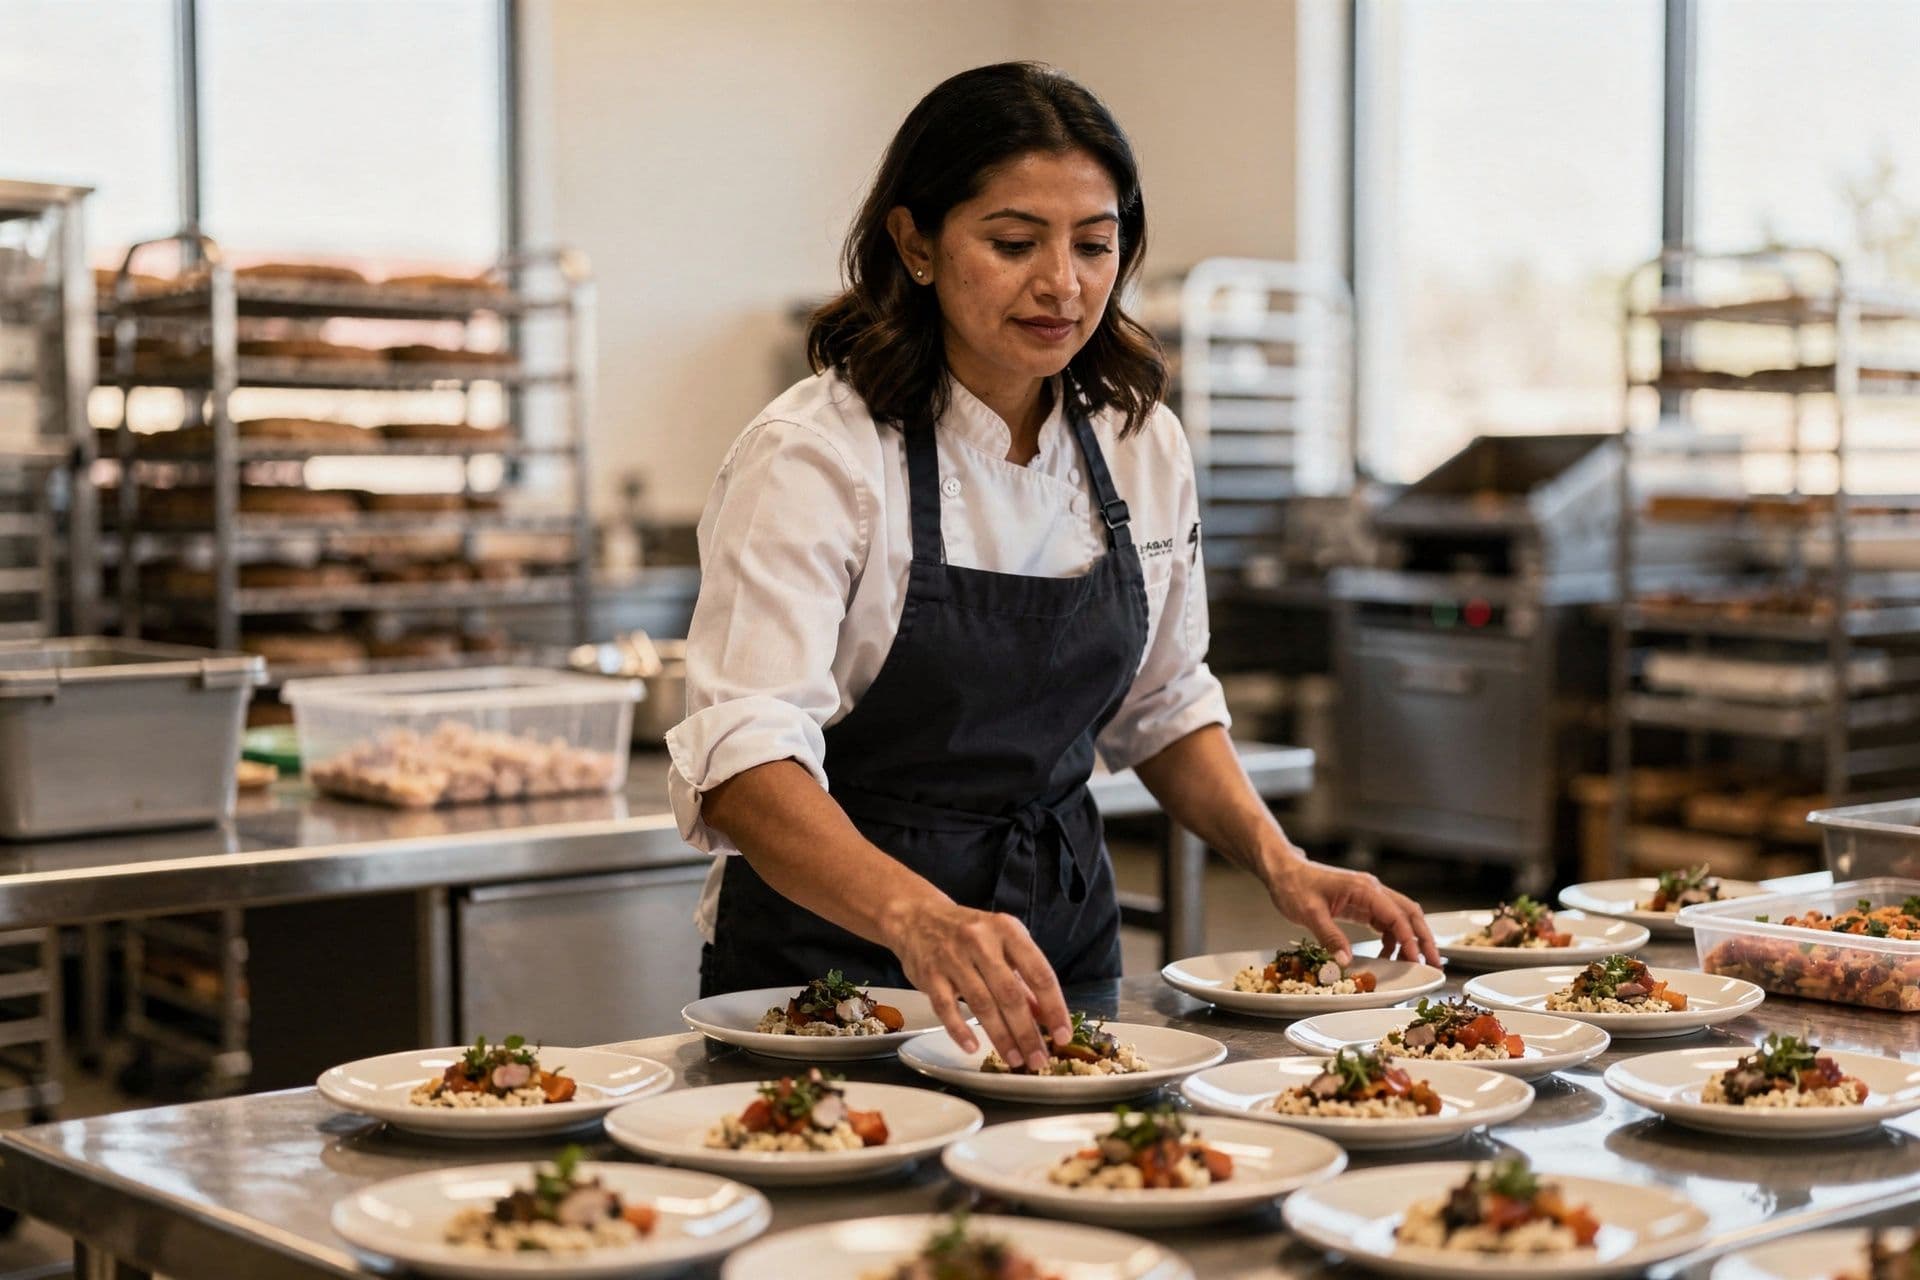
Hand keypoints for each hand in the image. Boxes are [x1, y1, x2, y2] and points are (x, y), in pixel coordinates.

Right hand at [883, 900, 1071, 1071]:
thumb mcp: (1002, 943)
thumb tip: (1045, 1016)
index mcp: (1007, 930)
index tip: (1063, 1035)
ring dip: (1001, 1037)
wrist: (917, 916)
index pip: (1039, 973)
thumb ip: (1024, 978)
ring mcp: (952, 958)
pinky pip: (946, 1008)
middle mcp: (981, 942)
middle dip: (1027, 1032)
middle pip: (1010, 994)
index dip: (1054, 1007)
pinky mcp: (929, 975)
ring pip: (981, 1004)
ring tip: (1015, 1060)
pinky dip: (961, 1030)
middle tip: (1039, 1059)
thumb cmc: (968, 932)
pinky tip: (974, 1047)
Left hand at [1264, 853, 1440, 966]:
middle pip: (1409, 913)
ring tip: (1413, 963)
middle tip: (1435, 962)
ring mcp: (1368, 896)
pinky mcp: (1361, 904)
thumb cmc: (1293, 885)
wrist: (1282, 870)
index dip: (1410, 939)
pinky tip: (1387, 955)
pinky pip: (1385, 922)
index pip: (1396, 915)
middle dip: (1424, 938)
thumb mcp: (1309, 913)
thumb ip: (1329, 937)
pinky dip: (1391, 938)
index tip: (1417, 960)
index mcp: (1364, 888)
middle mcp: (1371, 890)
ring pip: (1400, 917)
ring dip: (1410, 939)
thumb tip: (1345, 963)